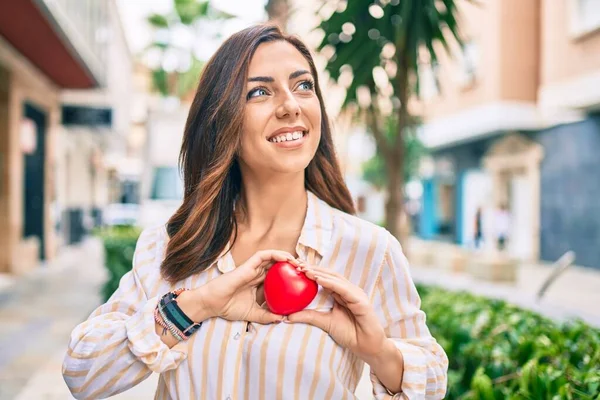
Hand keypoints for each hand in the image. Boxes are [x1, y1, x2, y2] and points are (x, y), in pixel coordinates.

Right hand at [179, 250, 296, 324]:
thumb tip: (284, 319)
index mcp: (260, 284)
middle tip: (308, 271)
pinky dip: (277, 254)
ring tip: (301, 264)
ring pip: (275, 257)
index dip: (292, 277)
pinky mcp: (249, 264)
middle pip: (280, 266)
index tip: (305, 282)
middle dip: (294, 266)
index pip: (280, 277)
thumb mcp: (254, 314)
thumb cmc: (229, 308)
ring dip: (289, 258)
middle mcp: (258, 274)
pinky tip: (287, 259)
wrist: (213, 304)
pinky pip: (265, 254)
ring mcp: (254, 268)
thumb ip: (268, 316)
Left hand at [286, 264, 387, 362]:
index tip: (294, 267)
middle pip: (329, 275)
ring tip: (304, 269)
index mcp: (341, 293)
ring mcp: (355, 293)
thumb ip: (308, 317)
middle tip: (297, 264)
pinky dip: (330, 283)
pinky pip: (343, 289)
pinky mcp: (360, 300)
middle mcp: (348, 290)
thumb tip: (287, 316)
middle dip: (313, 268)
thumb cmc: (350, 334)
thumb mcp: (324, 322)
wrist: (367, 346)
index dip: (311, 272)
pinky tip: (318, 279)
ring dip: (319, 273)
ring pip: (335, 279)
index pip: (324, 278)